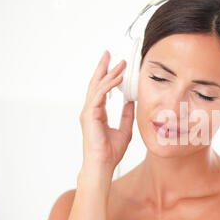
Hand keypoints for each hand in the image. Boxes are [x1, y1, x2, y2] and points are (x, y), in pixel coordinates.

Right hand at [79, 50, 134, 170]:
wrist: (103, 165)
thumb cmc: (110, 152)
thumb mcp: (125, 130)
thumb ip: (126, 115)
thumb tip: (131, 102)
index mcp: (97, 113)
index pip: (101, 90)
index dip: (108, 76)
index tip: (116, 66)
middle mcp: (91, 110)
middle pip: (96, 84)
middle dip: (103, 68)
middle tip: (109, 54)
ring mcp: (89, 112)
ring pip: (98, 87)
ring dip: (108, 73)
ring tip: (119, 63)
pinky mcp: (90, 115)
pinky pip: (100, 95)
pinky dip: (108, 85)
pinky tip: (117, 78)